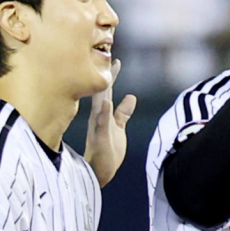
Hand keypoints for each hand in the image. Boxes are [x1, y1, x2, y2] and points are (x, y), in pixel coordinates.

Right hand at [85, 65, 137, 185]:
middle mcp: (98, 118)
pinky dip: (103, 114)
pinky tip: (105, 103)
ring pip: (99, 106)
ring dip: (102, 91)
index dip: (112, 77)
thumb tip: (131, 97)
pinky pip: (101, 125)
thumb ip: (123, 113)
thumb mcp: (118, 128)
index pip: (107, 92)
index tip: (116, 60)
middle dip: (105, 76)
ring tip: (106, 75)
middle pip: (101, 93)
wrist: (100, 173)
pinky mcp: (100, 139)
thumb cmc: (108, 152)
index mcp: (103, 115)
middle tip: (106, 56)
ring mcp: (98, 128)